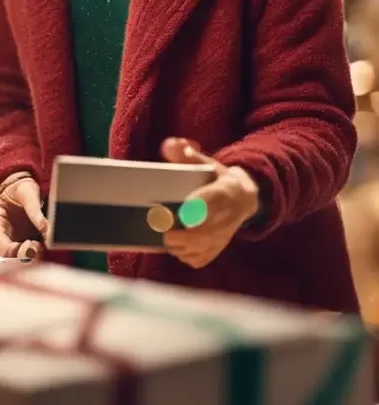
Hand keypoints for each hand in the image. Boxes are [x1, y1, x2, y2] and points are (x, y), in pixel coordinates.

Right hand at [0, 173, 47, 259]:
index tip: (31, 243)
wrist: (20, 190)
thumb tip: (44, 227)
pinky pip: (25, 257)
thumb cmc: (21, 188)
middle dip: (22, 257)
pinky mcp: (20, 245)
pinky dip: (34, 256)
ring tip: (40, 245)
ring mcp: (9, 242)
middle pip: (5, 258)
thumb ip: (34, 207)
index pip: (0, 245)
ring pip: (13, 261)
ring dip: (29, 259)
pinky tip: (42, 245)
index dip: (15, 250)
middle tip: (37, 246)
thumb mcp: (26, 191)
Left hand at [161, 138, 258, 267]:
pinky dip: (183, 254)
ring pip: (193, 249)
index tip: (169, 211)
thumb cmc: (218, 179)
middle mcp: (225, 218)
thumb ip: (187, 155)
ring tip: (167, 232)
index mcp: (222, 193)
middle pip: (197, 234)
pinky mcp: (217, 250)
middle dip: (174, 233)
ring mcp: (221, 237)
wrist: (244, 200)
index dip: (186, 211)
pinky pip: (196, 259)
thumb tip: (171, 145)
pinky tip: (180, 243)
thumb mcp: (207, 163)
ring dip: (175, 244)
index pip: (204, 205)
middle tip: (159, 225)